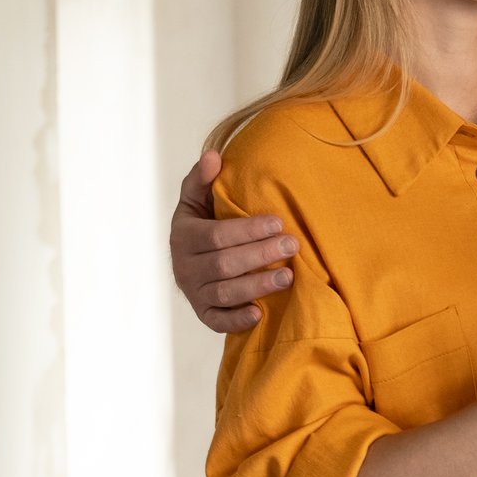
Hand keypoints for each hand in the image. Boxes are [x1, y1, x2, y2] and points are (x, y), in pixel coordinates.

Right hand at [172, 151, 297, 332]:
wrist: (191, 260)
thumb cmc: (202, 224)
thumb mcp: (197, 199)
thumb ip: (203, 178)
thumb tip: (213, 156)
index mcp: (183, 236)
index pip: (216, 235)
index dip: (247, 230)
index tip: (278, 222)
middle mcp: (184, 267)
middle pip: (224, 264)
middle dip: (260, 254)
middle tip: (292, 245)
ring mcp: (194, 293)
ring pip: (225, 293)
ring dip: (257, 285)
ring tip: (288, 276)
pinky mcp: (204, 313)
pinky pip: (218, 321)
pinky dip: (237, 320)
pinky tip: (260, 313)